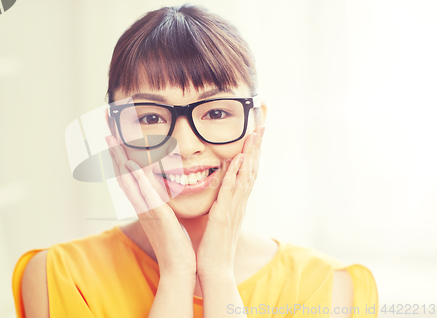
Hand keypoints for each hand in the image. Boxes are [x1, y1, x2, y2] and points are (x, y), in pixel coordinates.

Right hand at [106, 135, 196, 277]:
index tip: (115, 140)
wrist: (179, 268)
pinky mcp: (157, 216)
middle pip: (123, 175)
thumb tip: (164, 191)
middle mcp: (141, 206)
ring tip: (113, 142)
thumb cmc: (176, 245)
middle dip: (114, 153)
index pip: (128, 178)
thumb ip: (163, 204)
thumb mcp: (168, 219)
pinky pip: (145, 194)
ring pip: (129, 181)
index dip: (120, 158)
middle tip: (107, 133)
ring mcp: (147, 211)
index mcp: (144, 205)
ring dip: (120, 160)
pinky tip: (131, 166)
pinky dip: (137, 179)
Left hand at [196, 126, 264, 278]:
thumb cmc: (211, 248)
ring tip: (255, 134)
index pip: (248, 174)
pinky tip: (239, 159)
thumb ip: (216, 206)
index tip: (256, 136)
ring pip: (246, 176)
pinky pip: (231, 191)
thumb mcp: (215, 221)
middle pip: (252, 170)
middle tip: (262, 127)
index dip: (253, 154)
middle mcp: (239, 204)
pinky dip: (237, 173)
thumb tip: (212, 194)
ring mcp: (233, 209)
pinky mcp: (223, 215)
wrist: (214, 271)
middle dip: (257, 148)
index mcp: (236, 205)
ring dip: (251, 154)